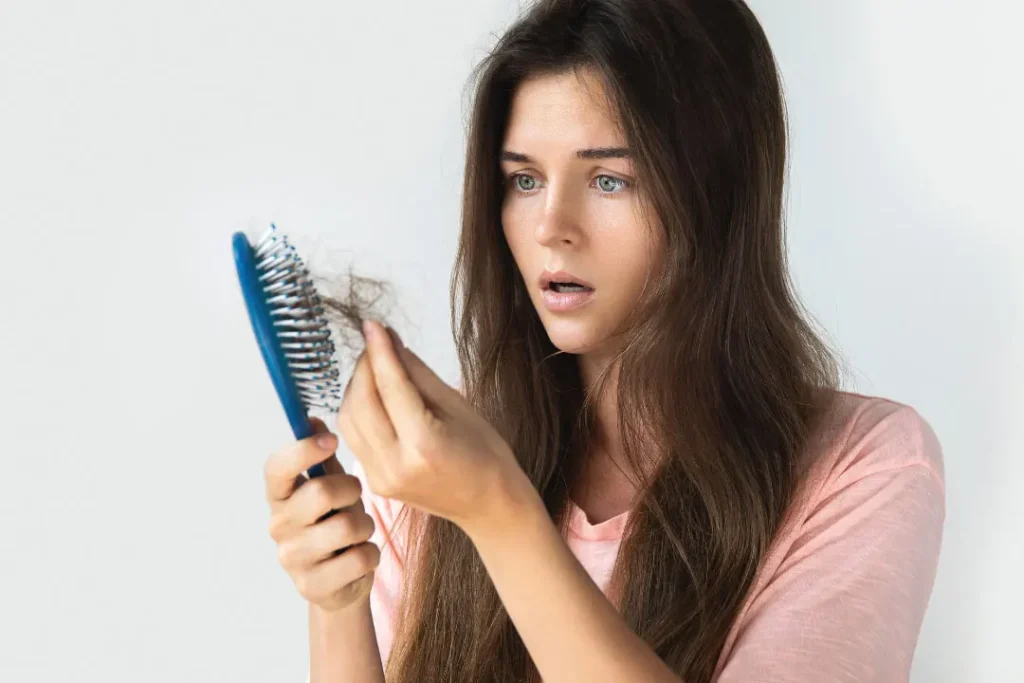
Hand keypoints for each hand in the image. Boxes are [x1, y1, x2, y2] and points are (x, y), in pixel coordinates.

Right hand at [263, 417, 381, 611]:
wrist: (338, 581)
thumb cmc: (334, 522)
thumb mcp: (331, 485)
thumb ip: (322, 456)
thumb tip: (312, 420)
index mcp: (279, 495)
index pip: (277, 467)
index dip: (304, 450)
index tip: (332, 440)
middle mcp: (278, 525)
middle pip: (321, 493)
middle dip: (352, 491)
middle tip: (355, 498)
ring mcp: (292, 558)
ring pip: (348, 526)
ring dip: (365, 525)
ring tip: (358, 531)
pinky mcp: (312, 586)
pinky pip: (360, 558)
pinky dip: (371, 554)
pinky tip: (358, 558)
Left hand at [337, 320, 531, 533]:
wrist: (489, 504)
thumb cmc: (485, 453)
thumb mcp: (458, 405)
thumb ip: (417, 374)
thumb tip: (390, 341)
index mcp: (424, 445)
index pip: (390, 388)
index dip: (379, 352)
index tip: (373, 324)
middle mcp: (395, 465)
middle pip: (361, 403)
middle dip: (364, 367)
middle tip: (378, 344)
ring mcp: (380, 477)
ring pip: (349, 419)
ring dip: (356, 387)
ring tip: (376, 368)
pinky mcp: (374, 482)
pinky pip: (354, 437)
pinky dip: (357, 410)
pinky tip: (373, 396)